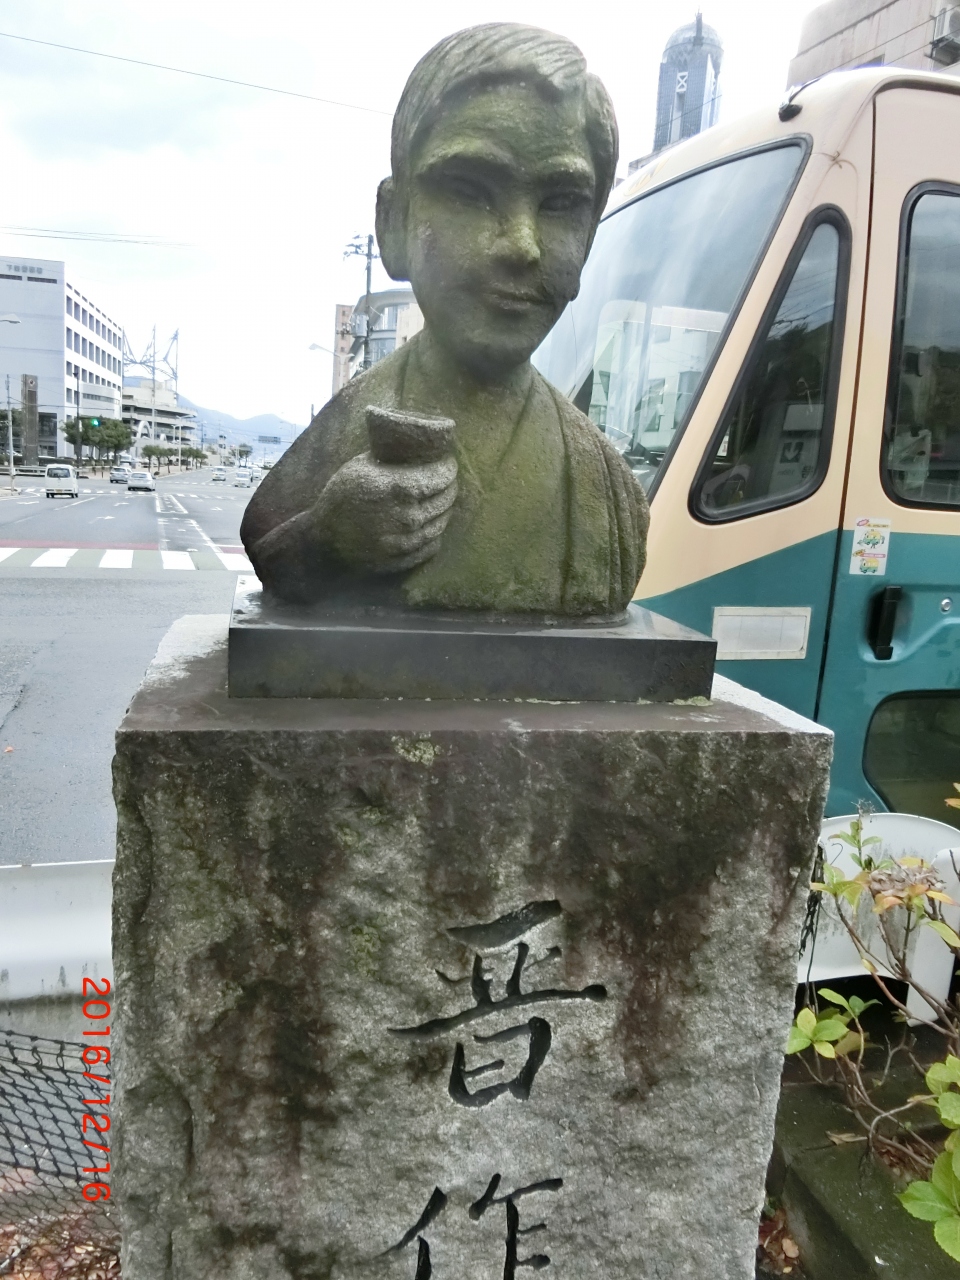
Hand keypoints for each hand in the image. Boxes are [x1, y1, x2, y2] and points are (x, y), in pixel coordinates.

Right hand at [312, 451, 457, 573]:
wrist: (322, 537)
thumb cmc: (340, 496)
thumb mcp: (360, 466)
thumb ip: (390, 459)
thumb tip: (414, 447)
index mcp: (398, 488)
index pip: (440, 477)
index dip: (448, 469)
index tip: (448, 465)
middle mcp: (407, 516)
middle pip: (444, 500)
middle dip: (449, 488)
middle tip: (447, 482)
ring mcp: (406, 541)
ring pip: (441, 524)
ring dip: (445, 511)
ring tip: (441, 502)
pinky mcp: (403, 559)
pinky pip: (431, 546)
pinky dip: (435, 534)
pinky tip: (432, 525)